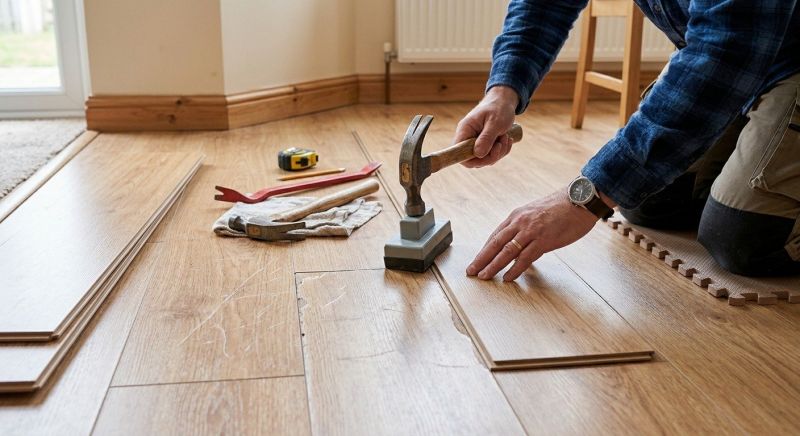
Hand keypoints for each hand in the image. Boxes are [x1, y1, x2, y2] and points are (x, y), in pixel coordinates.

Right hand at [454, 86, 518, 167]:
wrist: (504, 101)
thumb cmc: (499, 108)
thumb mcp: (495, 122)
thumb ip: (486, 138)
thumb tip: (478, 154)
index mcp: (465, 130)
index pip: (458, 151)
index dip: (468, 159)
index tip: (484, 156)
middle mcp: (468, 137)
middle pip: (472, 159)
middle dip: (490, 156)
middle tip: (501, 144)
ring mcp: (476, 142)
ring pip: (484, 158)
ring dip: (498, 152)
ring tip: (506, 138)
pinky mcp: (484, 144)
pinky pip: (491, 155)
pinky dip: (501, 151)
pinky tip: (507, 139)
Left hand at [466, 190, 602, 281]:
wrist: (580, 199)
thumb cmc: (561, 207)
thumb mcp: (536, 213)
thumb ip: (525, 227)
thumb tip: (519, 244)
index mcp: (517, 216)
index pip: (495, 236)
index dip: (484, 250)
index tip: (477, 260)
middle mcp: (520, 222)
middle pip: (495, 244)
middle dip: (481, 259)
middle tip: (471, 271)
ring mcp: (531, 231)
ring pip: (506, 251)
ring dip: (493, 266)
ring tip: (483, 276)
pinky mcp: (544, 240)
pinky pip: (525, 258)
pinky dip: (514, 269)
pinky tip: (507, 277)